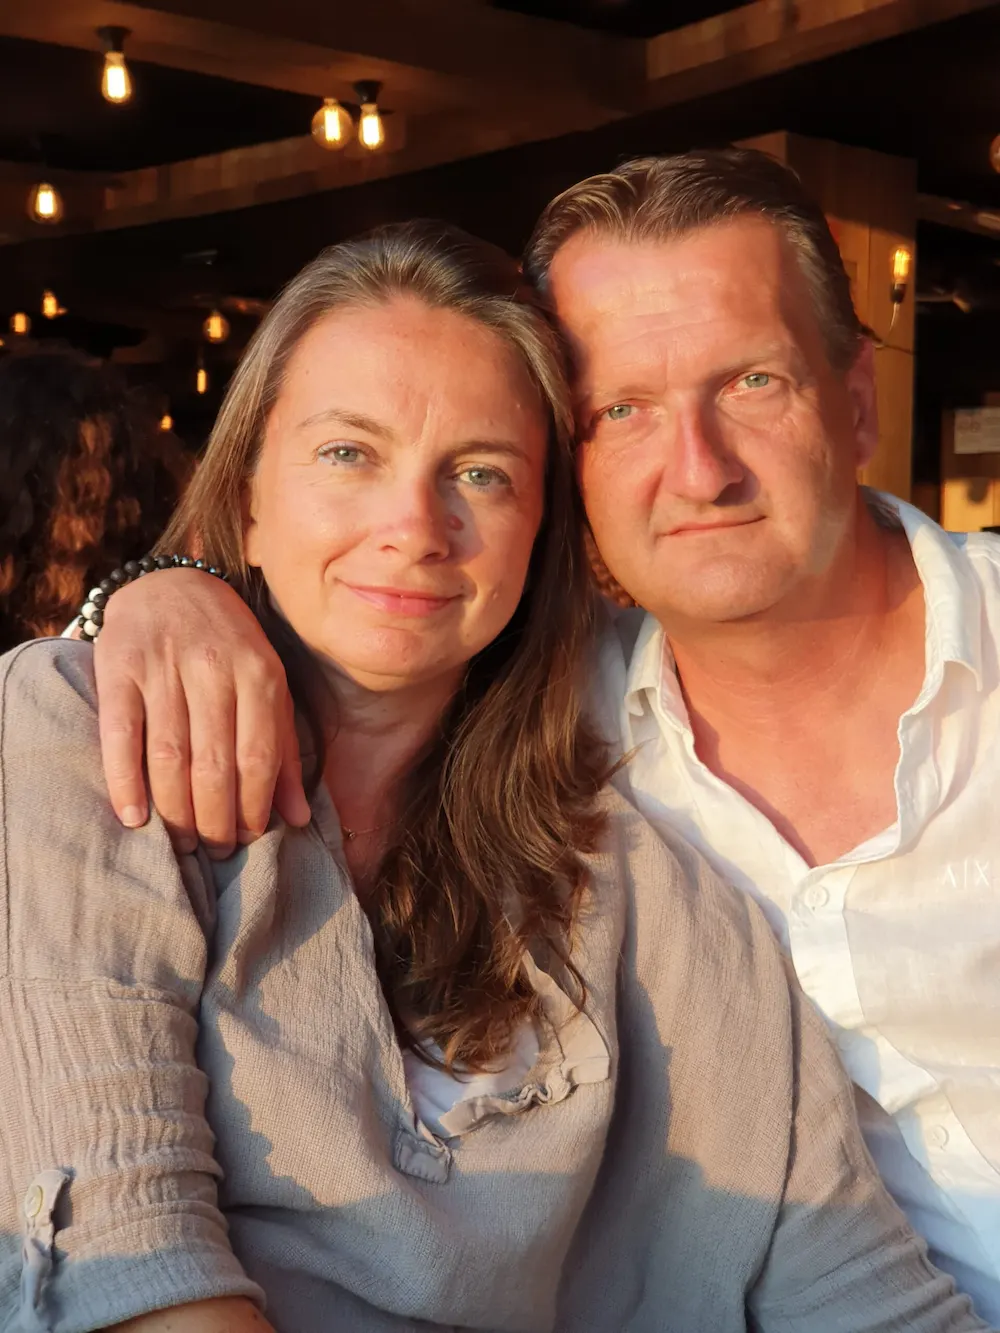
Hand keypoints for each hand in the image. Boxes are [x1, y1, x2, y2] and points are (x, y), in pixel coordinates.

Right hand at [94, 569, 310, 856]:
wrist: (171, 582)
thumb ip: (285, 749)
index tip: (248, 840)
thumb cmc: (228, 646)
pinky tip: (134, 817)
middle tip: (214, 852)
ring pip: (171, 755)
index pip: (259, 757)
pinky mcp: (119, 665)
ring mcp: (164, 667)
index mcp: (259, 673)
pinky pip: (121, 733)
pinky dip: (126, 779)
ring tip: (182, 845)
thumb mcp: (269, 685)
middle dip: (216, 819)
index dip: (254, 807)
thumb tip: (299, 818)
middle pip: (215, 763)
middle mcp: (213, 668)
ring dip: (176, 811)